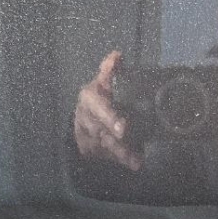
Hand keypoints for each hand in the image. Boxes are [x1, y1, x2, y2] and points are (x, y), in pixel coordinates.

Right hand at [74, 51, 141, 171]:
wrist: (81, 121)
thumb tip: (116, 54)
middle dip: (115, 140)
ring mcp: (88, 136)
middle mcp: (86, 119)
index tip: (123, 128)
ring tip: (136, 161)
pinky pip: (107, 157)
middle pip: (101, 131)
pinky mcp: (91, 150)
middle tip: (129, 144)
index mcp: (89, 99)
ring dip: (121, 153)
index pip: (98, 108)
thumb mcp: (102, 82)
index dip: (109, 117)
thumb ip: (109, 70)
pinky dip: (121, 161)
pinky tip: (134, 163)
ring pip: (105, 146)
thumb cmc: (98, 98)